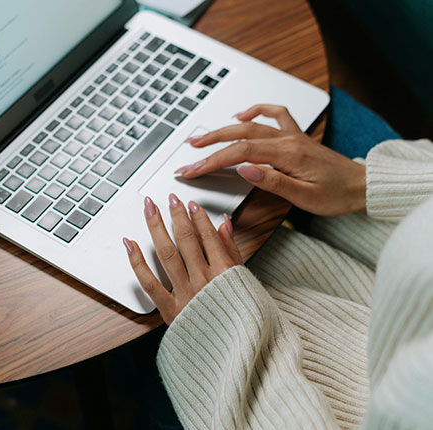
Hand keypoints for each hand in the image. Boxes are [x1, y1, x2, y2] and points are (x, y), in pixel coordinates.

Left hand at [123, 195, 242, 324]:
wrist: (232, 352)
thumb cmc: (240, 317)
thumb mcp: (243, 281)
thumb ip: (233, 250)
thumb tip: (224, 223)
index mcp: (225, 273)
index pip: (209, 237)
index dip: (198, 218)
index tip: (191, 205)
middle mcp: (204, 281)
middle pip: (186, 240)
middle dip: (177, 215)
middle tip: (169, 198)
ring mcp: (185, 294)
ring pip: (167, 254)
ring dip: (157, 227)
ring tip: (150, 209)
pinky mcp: (169, 310)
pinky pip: (149, 283)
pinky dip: (137, 262)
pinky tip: (130, 244)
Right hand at [176, 104, 365, 216]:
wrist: (362, 186)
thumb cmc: (336, 195)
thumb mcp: (304, 197)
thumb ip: (272, 182)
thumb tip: (244, 169)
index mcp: (287, 155)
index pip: (239, 153)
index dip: (212, 161)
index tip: (192, 169)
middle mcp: (287, 140)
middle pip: (240, 135)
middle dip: (210, 144)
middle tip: (188, 154)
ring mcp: (292, 135)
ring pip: (251, 125)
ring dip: (224, 128)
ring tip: (202, 137)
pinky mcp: (296, 136)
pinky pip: (275, 114)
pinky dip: (256, 111)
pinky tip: (242, 115)